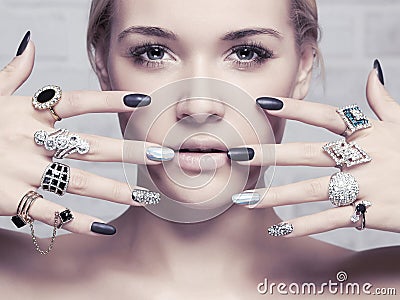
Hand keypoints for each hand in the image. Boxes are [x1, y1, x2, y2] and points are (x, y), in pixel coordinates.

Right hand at [0, 32, 171, 235]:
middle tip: (163, 155)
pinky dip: (80, 222)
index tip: (144, 100)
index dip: (111, 99)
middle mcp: (29, 141)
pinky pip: (52, 214)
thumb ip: (14, 72)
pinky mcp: (10, 200)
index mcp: (27, 112)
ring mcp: (21, 172)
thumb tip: (30, 42)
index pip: (77, 101)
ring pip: (80, 182)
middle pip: (91, 145)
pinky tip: (107, 228)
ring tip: (146, 197)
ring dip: (117, 191)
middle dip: (130, 151)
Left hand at [231, 61, 399, 236]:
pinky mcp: (371, 212)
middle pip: (307, 153)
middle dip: (269, 154)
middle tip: (237, 155)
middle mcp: (363, 157)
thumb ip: (383, 100)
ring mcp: (366, 186)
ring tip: (243, 199)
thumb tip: (373, 70)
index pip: (325, 116)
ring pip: (311, 190)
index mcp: (368, 134)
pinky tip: (278, 228)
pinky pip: (330, 219)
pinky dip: (304, 225)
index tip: (262, 104)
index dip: (294, 108)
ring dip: (275, 195)